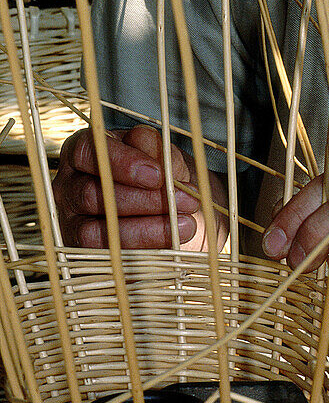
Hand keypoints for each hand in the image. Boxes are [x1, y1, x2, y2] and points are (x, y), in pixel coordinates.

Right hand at [53, 125, 227, 249]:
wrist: (174, 210)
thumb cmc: (161, 174)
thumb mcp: (161, 155)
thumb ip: (152, 148)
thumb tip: (144, 144)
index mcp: (81, 154)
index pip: (86, 151)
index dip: (120, 162)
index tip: (158, 176)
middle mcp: (68, 187)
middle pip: (90, 194)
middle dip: (142, 201)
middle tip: (186, 202)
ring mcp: (71, 223)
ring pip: (94, 232)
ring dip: (144, 231)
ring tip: (186, 225)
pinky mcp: (84, 254)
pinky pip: (106, 258)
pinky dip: (142, 252)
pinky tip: (173, 245)